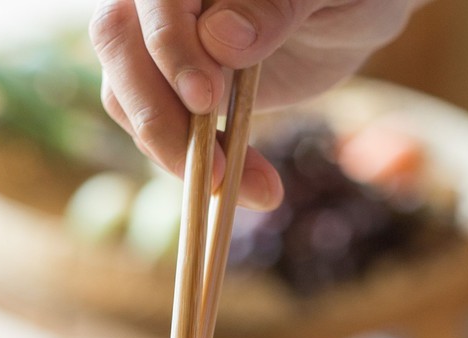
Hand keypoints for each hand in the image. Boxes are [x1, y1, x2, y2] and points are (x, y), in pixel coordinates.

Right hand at [88, 0, 422, 208]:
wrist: (349, 12)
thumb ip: (275, 4)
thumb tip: (220, 39)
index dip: (170, 46)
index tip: (205, 98)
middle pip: (118, 43)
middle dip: (158, 113)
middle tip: (214, 168)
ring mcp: (156, 40)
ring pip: (125, 93)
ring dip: (178, 152)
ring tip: (247, 188)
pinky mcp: (169, 87)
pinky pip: (156, 127)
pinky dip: (195, 164)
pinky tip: (251, 185)